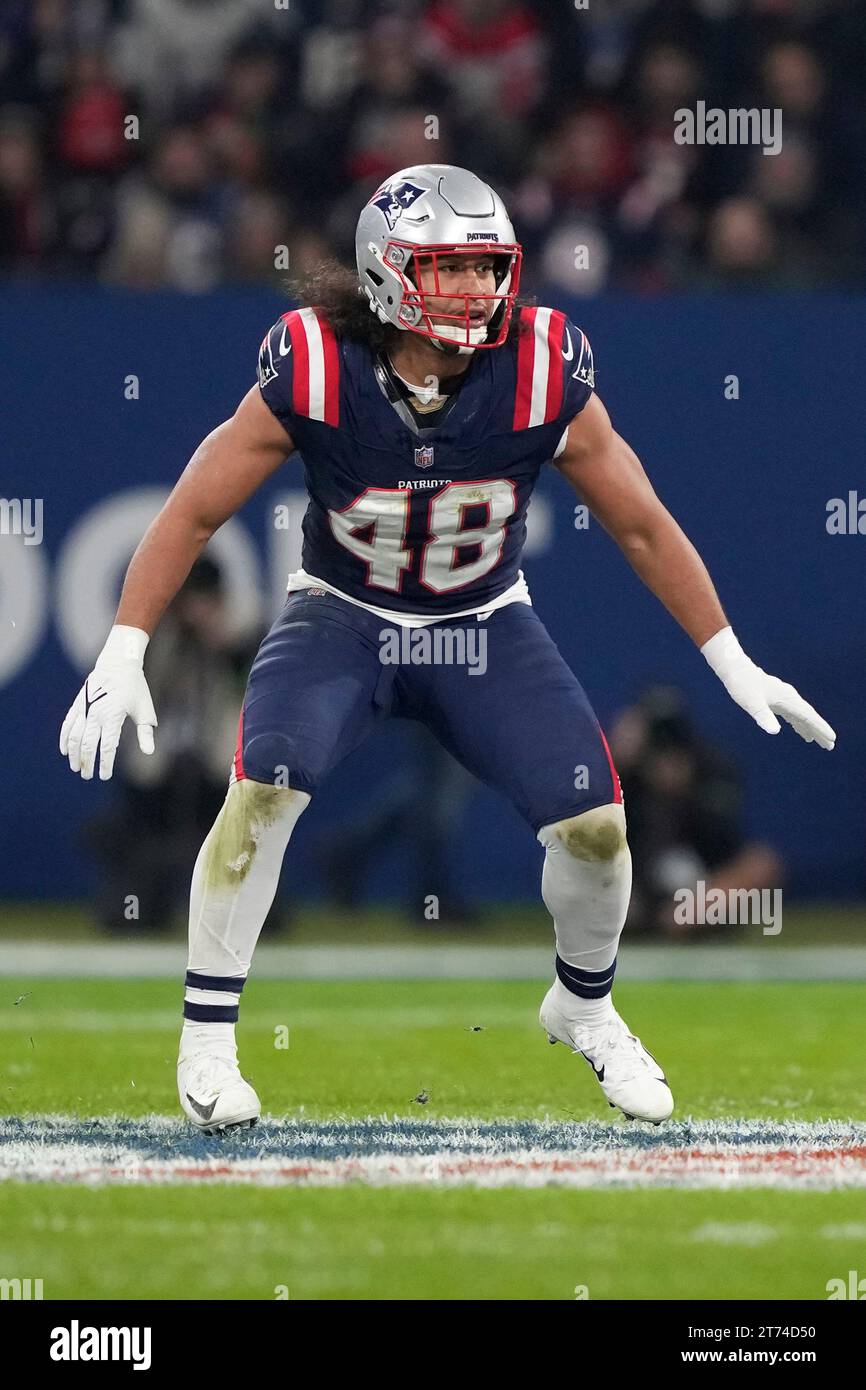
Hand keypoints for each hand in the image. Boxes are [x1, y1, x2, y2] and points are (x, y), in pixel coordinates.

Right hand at [60, 625, 157, 779]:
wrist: (118, 664)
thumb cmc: (135, 688)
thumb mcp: (144, 710)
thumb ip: (145, 733)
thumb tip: (149, 752)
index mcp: (113, 716)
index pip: (107, 747)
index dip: (105, 764)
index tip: (104, 776)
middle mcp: (96, 713)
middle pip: (88, 744)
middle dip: (87, 763)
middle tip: (87, 776)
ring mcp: (85, 708)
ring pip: (74, 736)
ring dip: (74, 754)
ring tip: (76, 768)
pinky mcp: (78, 704)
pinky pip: (67, 724)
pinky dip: (64, 738)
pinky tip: (64, 751)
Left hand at [702, 627, 834, 748]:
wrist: (736, 669)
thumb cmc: (743, 685)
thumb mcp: (751, 703)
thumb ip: (763, 716)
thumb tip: (774, 731)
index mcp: (787, 699)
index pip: (808, 716)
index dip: (820, 728)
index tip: (831, 739)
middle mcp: (789, 697)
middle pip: (809, 716)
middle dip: (819, 731)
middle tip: (830, 746)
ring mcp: (784, 697)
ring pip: (802, 715)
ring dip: (810, 728)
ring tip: (818, 742)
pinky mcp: (777, 698)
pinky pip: (793, 713)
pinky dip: (799, 723)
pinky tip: (801, 730)